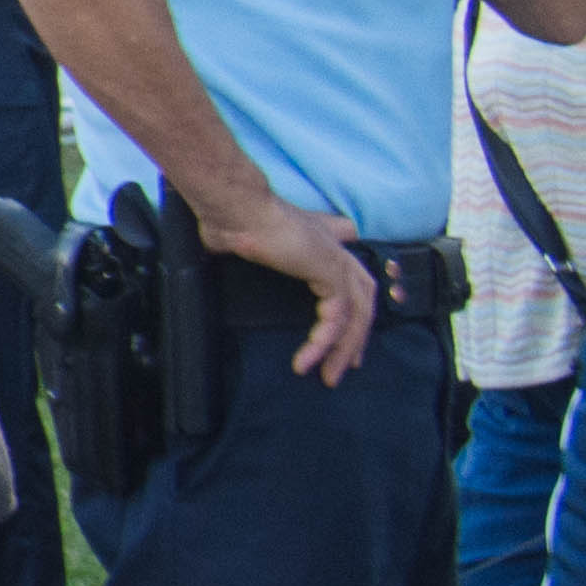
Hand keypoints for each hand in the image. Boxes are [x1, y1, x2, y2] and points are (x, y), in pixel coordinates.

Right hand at [185, 170, 379, 385]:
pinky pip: (337, 318)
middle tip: (346, 366)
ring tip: (327, 376)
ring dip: (343, 349)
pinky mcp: (331, 273)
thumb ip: (247, 244)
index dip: (354, 306)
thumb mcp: (244, 238)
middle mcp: (336, 250)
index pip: (352, 277)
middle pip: (362, 301)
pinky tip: (307, 360)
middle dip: (357, 336)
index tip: (346, 336)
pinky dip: (323, 342)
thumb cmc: (234, 220)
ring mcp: (337, 261)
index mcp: (322, 242)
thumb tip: (223, 247)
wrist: (236, 210)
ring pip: (356, 315)